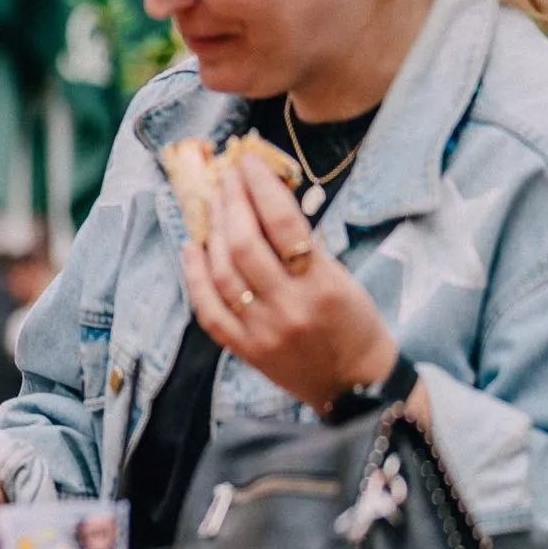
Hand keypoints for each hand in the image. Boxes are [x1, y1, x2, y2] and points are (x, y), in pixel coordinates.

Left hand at [182, 146, 398, 414]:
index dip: (261, 187)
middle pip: (245, 245)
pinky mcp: (245, 350)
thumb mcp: (344, 278)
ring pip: (223, 273)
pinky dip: (196, 276)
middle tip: (226, 177)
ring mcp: (262, 332)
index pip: (284, 225)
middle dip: (231, 202)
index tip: (248, 162)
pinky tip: (192, 247)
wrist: (355, 386)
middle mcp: (289, 308)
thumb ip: (305, 245)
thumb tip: (263, 198)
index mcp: (322, 286)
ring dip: (212, 231)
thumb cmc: (355, 324)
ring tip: (211, 203)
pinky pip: (209, 311)